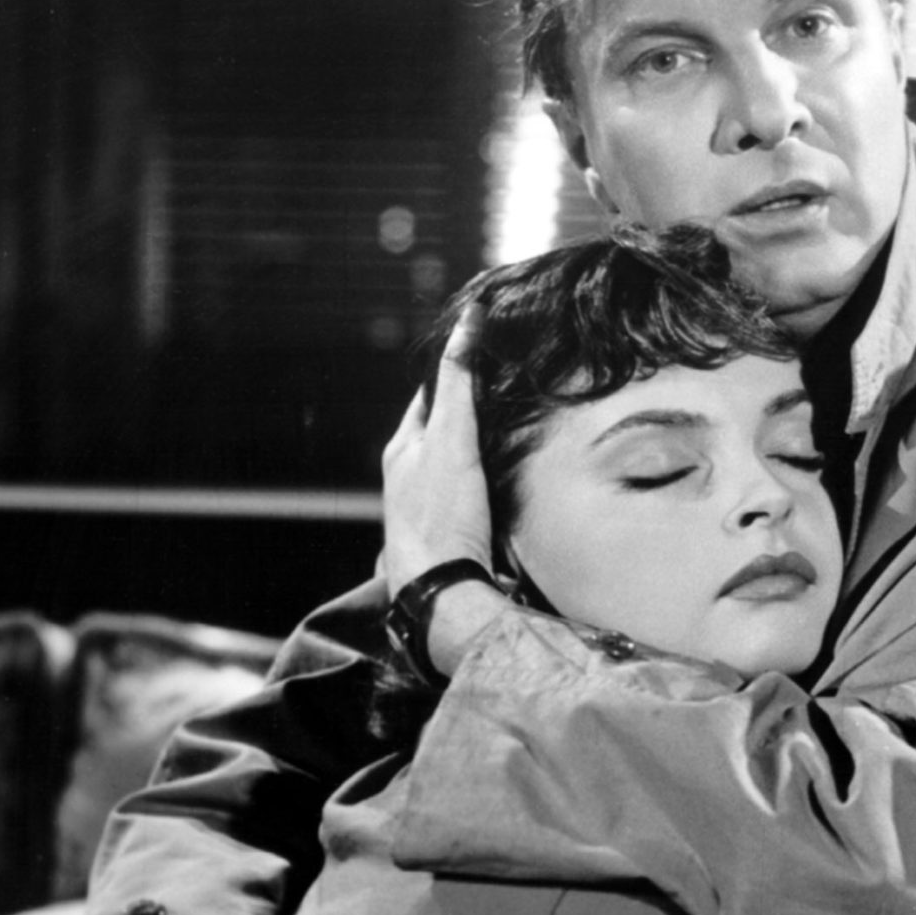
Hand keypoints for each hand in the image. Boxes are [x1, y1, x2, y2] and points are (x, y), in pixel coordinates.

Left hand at [381, 300, 493, 592]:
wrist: (443, 590)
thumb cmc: (440, 515)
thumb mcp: (452, 440)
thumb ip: (459, 385)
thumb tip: (467, 324)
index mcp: (402, 450)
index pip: (429, 396)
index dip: (456, 372)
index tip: (485, 353)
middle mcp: (409, 478)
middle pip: (443, 431)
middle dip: (471, 413)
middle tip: (509, 390)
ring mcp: (427, 509)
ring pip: (456, 465)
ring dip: (481, 451)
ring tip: (514, 432)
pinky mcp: (450, 535)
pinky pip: (469, 496)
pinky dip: (486, 482)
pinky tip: (508, 484)